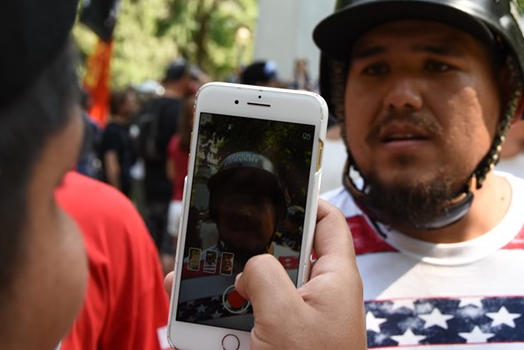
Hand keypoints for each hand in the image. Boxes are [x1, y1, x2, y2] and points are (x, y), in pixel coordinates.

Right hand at [162, 200, 366, 349]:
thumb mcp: (283, 316)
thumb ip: (264, 275)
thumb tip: (251, 266)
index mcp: (334, 279)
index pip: (328, 223)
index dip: (306, 200)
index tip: (275, 188)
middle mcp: (318, 295)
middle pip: (283, 253)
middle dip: (248, 246)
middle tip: (218, 234)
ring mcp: (297, 321)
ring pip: (259, 288)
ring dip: (226, 286)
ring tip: (188, 279)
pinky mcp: (278, 343)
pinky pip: (249, 320)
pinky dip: (224, 319)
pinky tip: (190, 321)